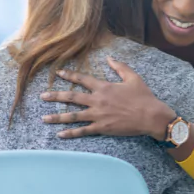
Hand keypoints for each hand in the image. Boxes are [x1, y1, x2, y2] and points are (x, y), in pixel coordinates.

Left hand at [41, 58, 175, 139]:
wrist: (150, 116)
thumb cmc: (144, 97)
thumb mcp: (133, 78)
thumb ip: (119, 67)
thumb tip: (109, 58)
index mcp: (104, 87)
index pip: (82, 79)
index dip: (70, 75)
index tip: (58, 73)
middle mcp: (97, 100)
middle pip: (71, 97)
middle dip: (55, 96)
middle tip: (42, 96)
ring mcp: (98, 115)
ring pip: (73, 116)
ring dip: (57, 117)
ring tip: (44, 118)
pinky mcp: (101, 128)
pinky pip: (83, 131)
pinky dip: (71, 133)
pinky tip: (60, 135)